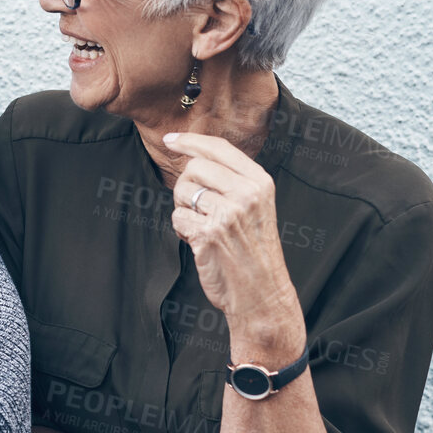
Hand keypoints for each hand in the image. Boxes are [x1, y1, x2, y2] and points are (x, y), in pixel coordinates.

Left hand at [164, 132, 303, 354]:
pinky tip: (201, 243)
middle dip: (186, 186)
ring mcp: (228, 214)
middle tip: (198, 209)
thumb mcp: (255, 206)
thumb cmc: (253, 250)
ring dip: (184, 210)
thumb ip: (231, 180)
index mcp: (260, 182)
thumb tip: (192, 154)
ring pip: (182, 192)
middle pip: (195, 168)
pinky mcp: (209, 234)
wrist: (262, 293)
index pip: (219, 148)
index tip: (170, 139)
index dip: (190, 141)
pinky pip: (177, 219)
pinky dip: (182, 231)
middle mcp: (247, 194)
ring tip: (204, 227)